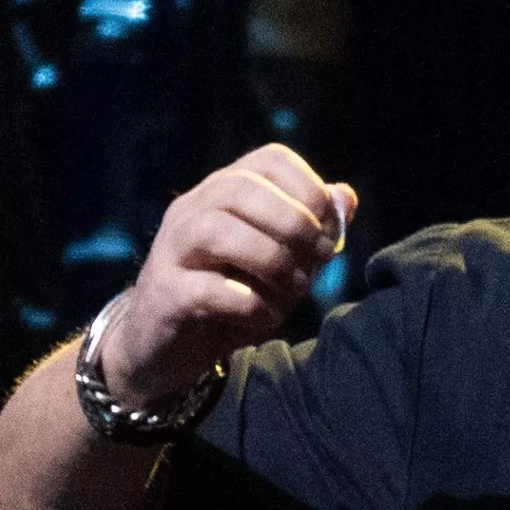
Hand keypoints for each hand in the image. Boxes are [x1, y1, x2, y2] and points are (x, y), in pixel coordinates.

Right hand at [101, 143, 357, 402]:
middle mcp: (192, 209)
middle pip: (242, 187)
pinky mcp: (165, 294)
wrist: (164, 350)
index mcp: (223, 192)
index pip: (269, 159)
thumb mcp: (278, 262)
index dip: (308, 187)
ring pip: (218, 230)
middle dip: (293, 223)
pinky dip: (249, 304)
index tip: (328, 228)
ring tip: (293, 289)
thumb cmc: (228, 300)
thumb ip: (308, 230)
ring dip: (271, 260)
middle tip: (317, 260)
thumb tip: (345, 197)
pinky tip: (263, 316)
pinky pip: (208, 290)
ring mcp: (172, 250)